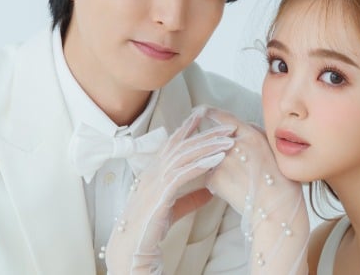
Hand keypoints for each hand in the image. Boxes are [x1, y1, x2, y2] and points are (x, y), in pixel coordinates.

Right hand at [105, 107, 235, 274]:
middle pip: (183, 145)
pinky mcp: (161, 193)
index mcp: (155, 171)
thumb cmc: (149, 226)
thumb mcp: (173, 208)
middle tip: (227, 127)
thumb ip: (190, 198)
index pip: (172, 143)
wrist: (131, 244)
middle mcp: (154, 171)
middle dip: (206, 133)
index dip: (188, 128)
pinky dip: (201, 165)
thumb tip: (210, 191)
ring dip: (208, 146)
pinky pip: (183, 174)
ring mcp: (156, 181)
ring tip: (228, 141)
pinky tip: (217, 160)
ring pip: (185, 155)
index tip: (204, 115)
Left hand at [204, 108, 308, 274]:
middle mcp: (234, 144)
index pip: (225, 118)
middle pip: (215, 140)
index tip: (201, 110)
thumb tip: (242, 129)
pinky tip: (234, 192)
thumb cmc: (281, 184)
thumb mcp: (275, 151)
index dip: (211, 112)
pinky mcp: (214, 177)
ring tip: (240, 183)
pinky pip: (210, 177)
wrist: (276, 210)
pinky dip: (218, 184)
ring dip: (219, 168)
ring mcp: (222, 160)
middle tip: (230, 164)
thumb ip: (256, 136)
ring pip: (212, 159)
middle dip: (215, 149)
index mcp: (251, 135)